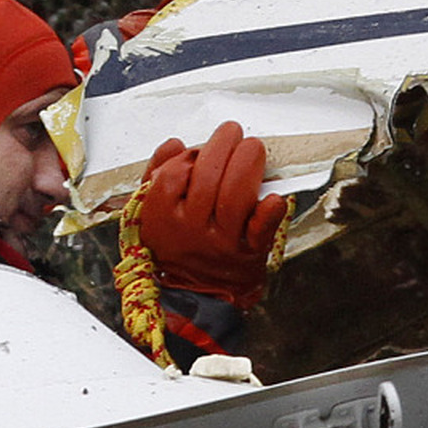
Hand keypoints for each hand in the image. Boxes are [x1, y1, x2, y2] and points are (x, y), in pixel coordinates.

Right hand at [137, 121, 287, 310]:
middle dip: (224, 147)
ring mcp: (221, 242)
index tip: (199, 150)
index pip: (173, 177)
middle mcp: (191, 230)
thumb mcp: (152, 211)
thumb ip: (157, 173)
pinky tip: (274, 196)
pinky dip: (270, 212)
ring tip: (252, 147)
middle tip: (233, 133)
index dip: (189, 157)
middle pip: (207, 180)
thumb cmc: (178, 245)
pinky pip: (260, 230)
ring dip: (247, 165)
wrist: (196, 294)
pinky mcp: (249, 252)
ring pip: (234, 197)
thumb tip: (174, 144)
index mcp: (162, 218)